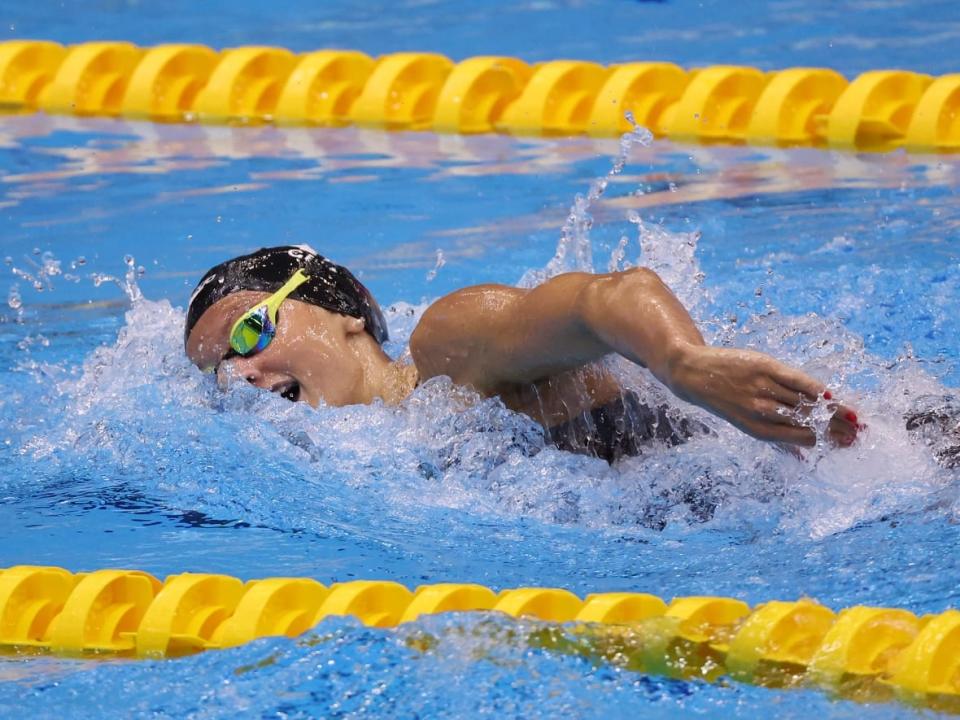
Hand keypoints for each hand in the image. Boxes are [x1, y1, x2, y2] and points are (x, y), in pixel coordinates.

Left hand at [667, 345, 860, 446]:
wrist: (695, 374)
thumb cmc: (727, 400)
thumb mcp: (748, 423)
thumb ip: (778, 439)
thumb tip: (805, 457)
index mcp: (759, 430)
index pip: (803, 437)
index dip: (828, 440)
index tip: (850, 442)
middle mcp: (762, 412)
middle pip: (808, 421)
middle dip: (837, 428)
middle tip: (860, 432)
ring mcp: (763, 389)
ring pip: (805, 402)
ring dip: (833, 410)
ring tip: (853, 416)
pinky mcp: (764, 368)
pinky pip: (795, 380)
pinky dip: (815, 388)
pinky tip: (831, 395)